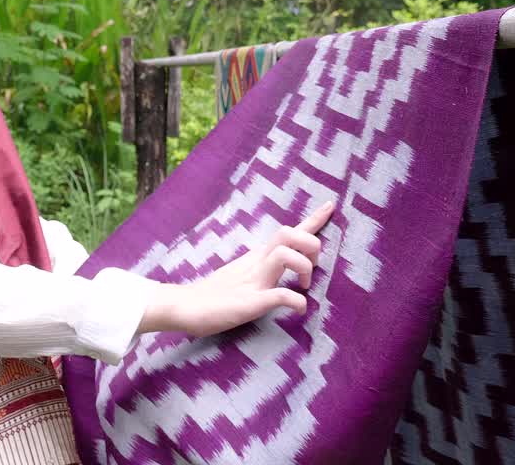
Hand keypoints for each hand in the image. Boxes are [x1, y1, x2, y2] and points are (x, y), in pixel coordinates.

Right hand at [138, 201, 333, 337]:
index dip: (313, 219)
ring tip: (302, 287)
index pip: (288, 230)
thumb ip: (262, 273)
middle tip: (312, 268)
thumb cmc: (213, 296)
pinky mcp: (250, 302)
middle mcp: (257, 263)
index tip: (331, 205)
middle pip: (289, 232)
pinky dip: (296, 301)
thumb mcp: (243, 278)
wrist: (184, 307)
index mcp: (257, 257)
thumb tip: (284, 279)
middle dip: (311, 244)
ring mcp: (253, 281)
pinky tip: (299, 309)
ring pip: (286, 255)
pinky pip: (280, 295)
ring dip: (304, 268)